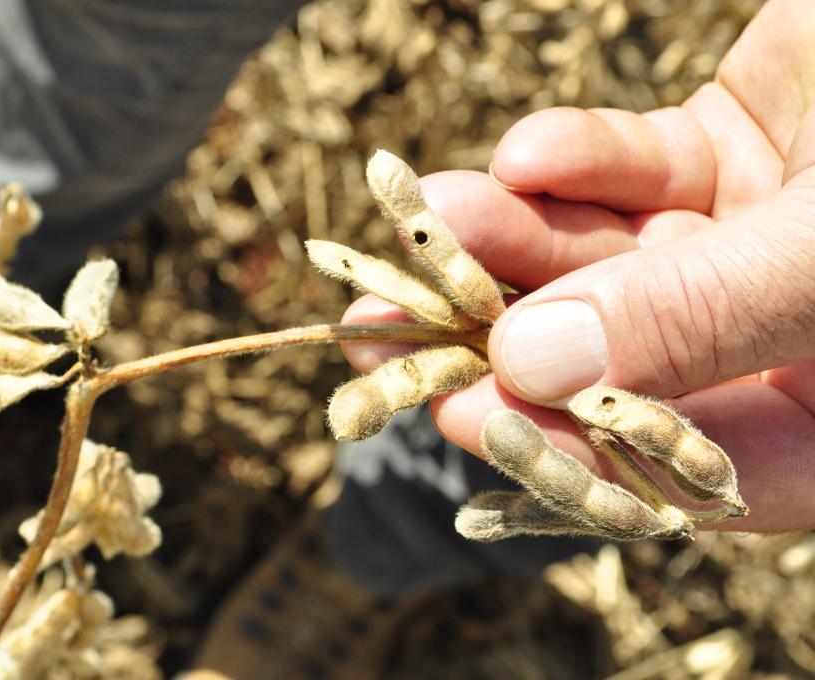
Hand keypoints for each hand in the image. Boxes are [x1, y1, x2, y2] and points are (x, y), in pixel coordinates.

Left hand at [342, 0, 814, 531]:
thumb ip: (701, 316)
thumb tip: (533, 370)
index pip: (693, 464)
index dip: (574, 448)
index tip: (463, 419)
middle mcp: (781, 335)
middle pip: (618, 359)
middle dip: (501, 336)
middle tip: (385, 330)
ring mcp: (749, 239)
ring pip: (605, 258)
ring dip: (514, 238)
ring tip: (437, 216)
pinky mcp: (729, 148)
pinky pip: (633, 167)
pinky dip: (573, 160)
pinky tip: (522, 155)